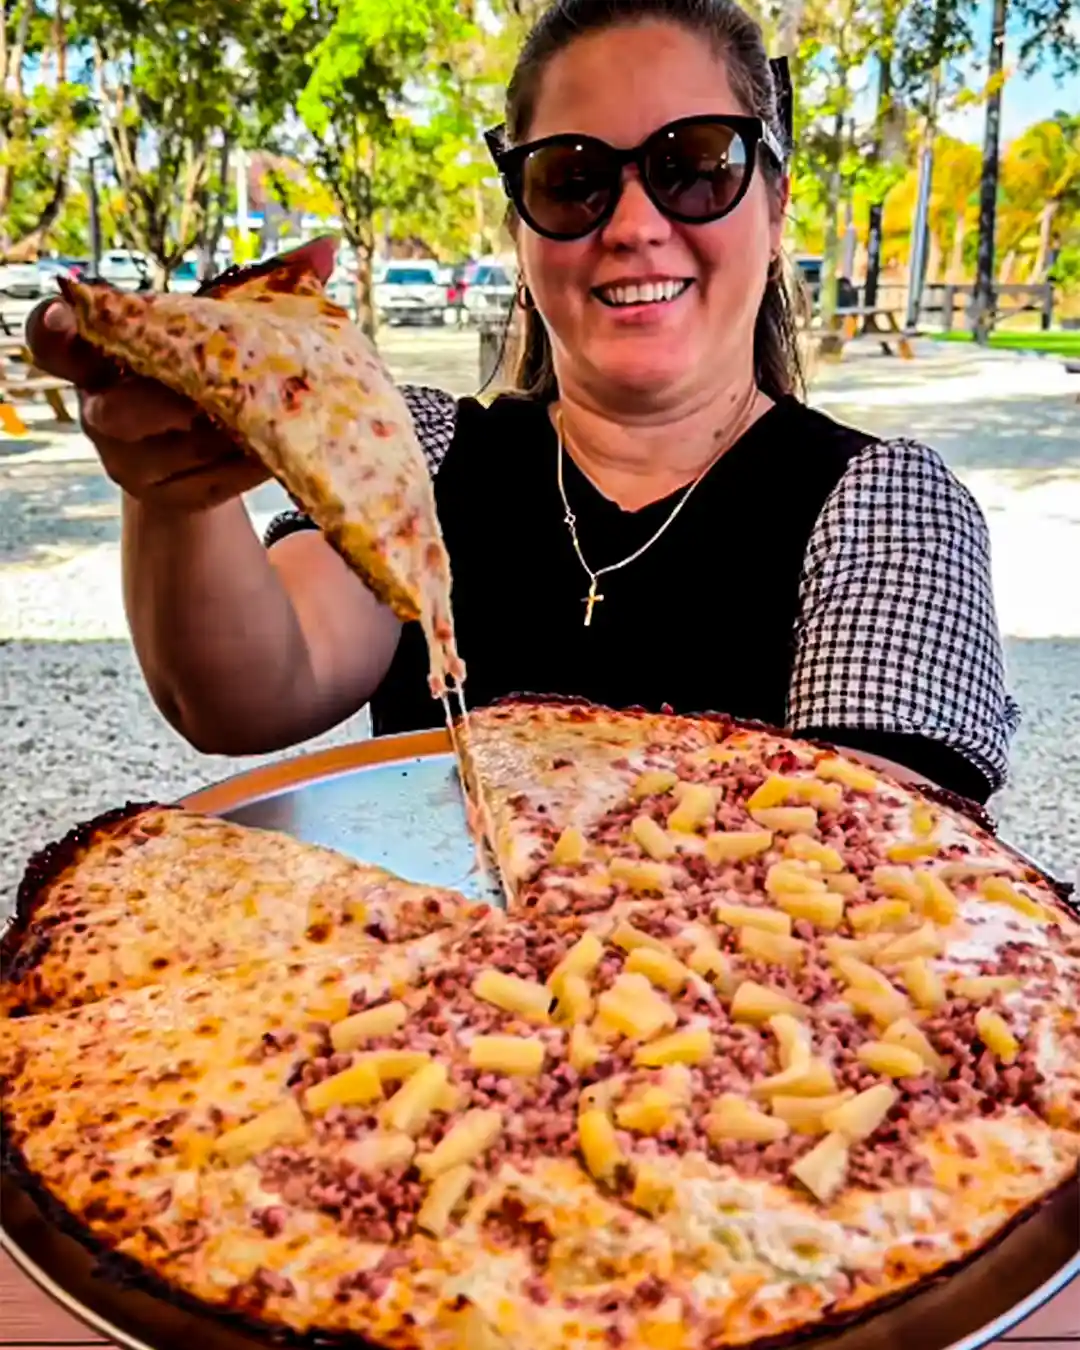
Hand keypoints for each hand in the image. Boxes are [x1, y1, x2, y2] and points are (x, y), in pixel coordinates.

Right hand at [25, 298, 269, 511]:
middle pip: (116, 414)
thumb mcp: (196, 334)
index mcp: (94, 363)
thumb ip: (230, 301)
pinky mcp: (172, 498)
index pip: (51, 345)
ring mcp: (130, 465)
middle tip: (215, 388)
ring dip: (230, 429)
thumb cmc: (191, 372)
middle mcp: (99, 416)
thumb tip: (315, 263)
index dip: (52, 331)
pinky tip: (281, 446)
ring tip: (273, 410)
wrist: (197, 450)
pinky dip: (253, 462)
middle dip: (170, 401)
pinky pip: (217, 481)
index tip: (64, 313)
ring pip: (183, 449)